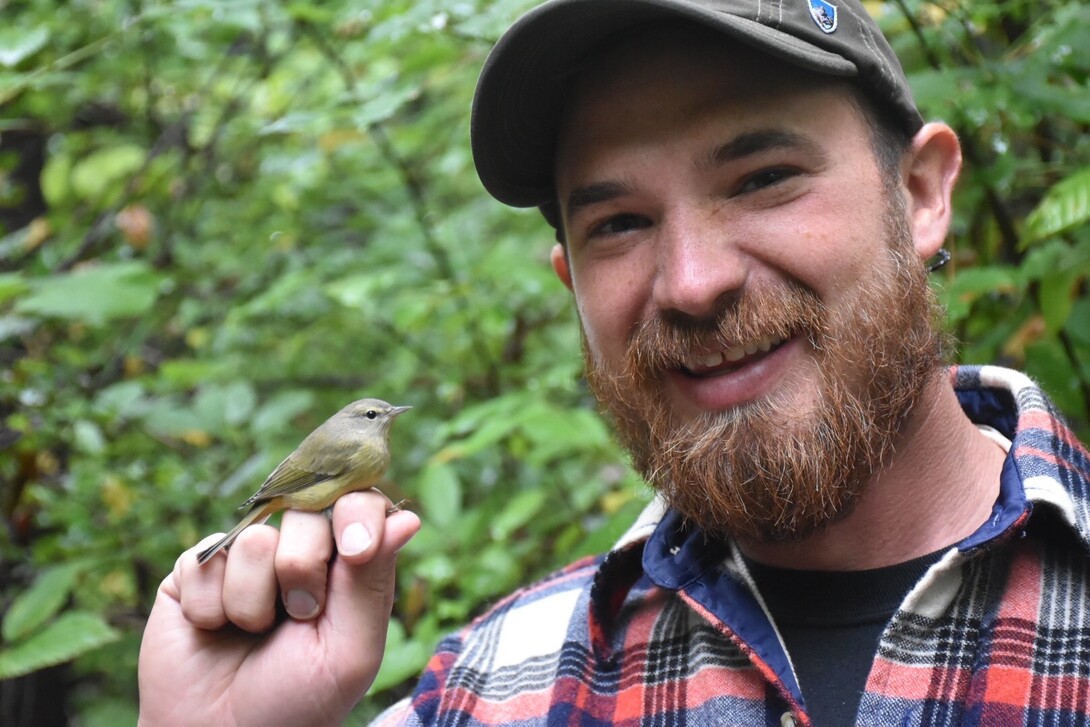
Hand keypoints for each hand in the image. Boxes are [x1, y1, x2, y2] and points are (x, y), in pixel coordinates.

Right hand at [138, 490, 420, 726]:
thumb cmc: (300, 700)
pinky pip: (202, 559)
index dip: (356, 513)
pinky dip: (210, 605)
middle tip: (299, 616)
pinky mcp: (198, 568)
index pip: (361, 503)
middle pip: (306, 511)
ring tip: (253, 631)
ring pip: (253, 538)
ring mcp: (247, 557)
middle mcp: (300, 550)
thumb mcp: (350, 650)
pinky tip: (214, 628)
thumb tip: (408, 518)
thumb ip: (372, 582)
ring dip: (252, 600)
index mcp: (349, 563)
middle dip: (301, 570)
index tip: (354, 550)